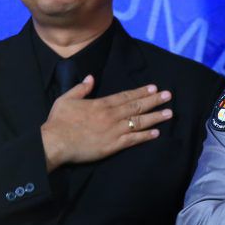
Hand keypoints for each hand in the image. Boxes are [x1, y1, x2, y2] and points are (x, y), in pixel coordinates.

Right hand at [40, 76, 172, 171]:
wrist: (55, 143)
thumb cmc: (59, 121)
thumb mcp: (67, 99)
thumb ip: (81, 88)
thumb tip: (90, 78)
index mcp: (101, 104)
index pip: (126, 96)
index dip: (141, 91)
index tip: (154, 87)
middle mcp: (111, 116)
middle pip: (136, 106)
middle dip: (154, 100)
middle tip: (168, 96)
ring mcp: (113, 131)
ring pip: (139, 122)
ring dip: (155, 117)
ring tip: (169, 113)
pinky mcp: (112, 146)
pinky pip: (132, 140)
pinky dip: (145, 136)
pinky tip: (156, 133)